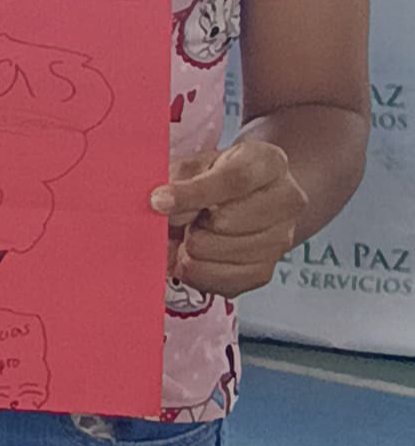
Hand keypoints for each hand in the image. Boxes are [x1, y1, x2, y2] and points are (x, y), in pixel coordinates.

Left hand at [155, 137, 307, 296]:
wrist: (246, 201)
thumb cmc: (216, 178)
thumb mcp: (197, 164)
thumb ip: (177, 178)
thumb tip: (160, 207)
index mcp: (269, 163)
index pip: (235, 180)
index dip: (192, 193)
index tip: (158, 201)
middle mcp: (286, 201)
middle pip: (225, 222)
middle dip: (193, 222)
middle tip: (189, 216)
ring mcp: (280, 240)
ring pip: (215, 254)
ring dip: (191, 246)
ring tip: (196, 231)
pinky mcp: (264, 272)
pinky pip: (215, 281)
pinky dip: (194, 269)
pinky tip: (197, 253)